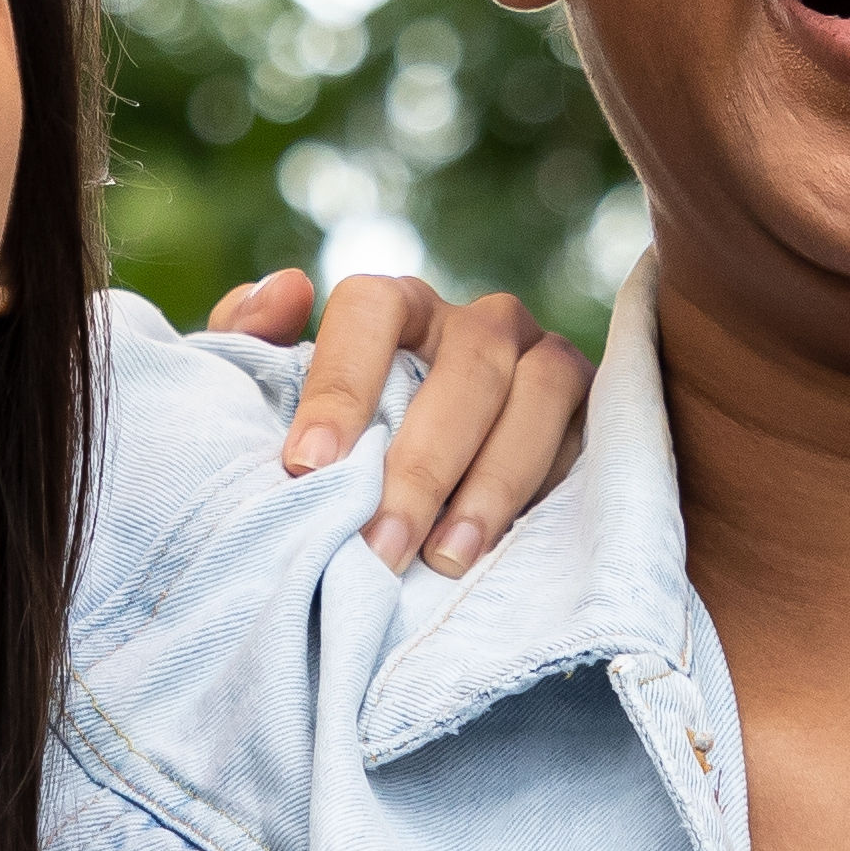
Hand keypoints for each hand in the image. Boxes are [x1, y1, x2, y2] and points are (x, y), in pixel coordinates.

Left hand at [207, 267, 595, 572]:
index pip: (371, 306)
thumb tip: (289, 291)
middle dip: (422, 460)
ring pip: (539, 390)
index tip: (306, 468)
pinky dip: (546, 490)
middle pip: (467, 360)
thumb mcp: (280, 400)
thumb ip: (254, 343)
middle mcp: (479, 322)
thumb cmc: (343, 452)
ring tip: (445, 558)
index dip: (340, 382)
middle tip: (379, 545)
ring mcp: (546, 360)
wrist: (424, 510)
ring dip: (492, 480)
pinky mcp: (595, 413)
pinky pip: (588, 438)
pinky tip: (505, 549)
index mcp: (401, 307)